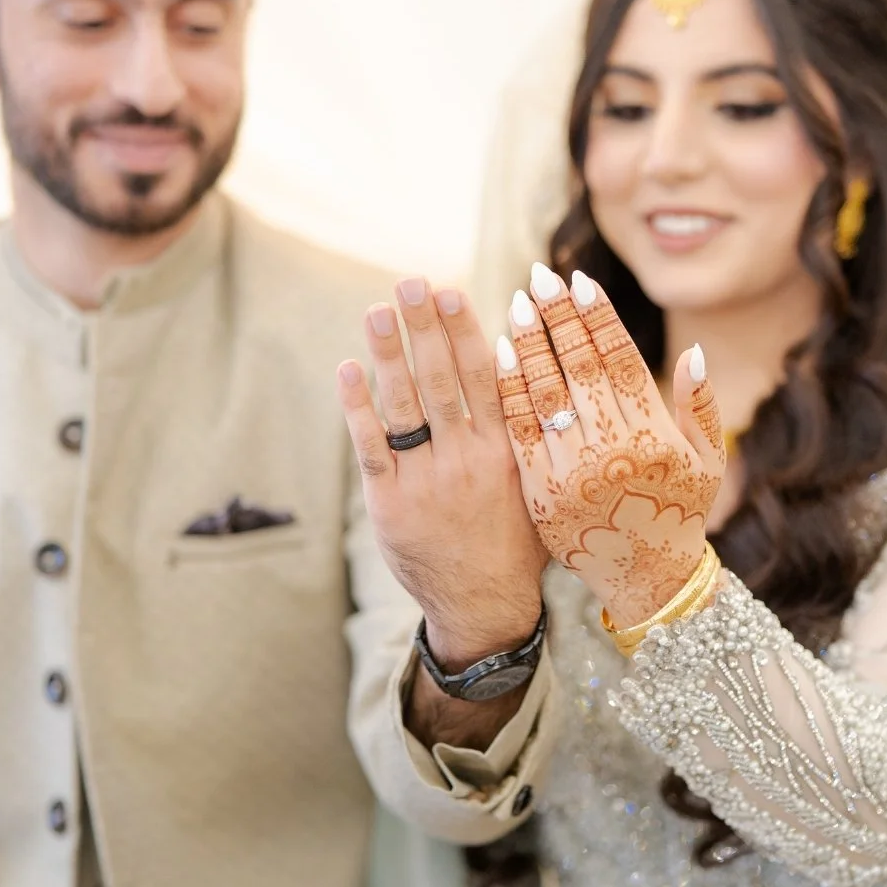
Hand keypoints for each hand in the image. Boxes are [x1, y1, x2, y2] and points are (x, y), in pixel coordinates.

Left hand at [338, 278, 545, 666]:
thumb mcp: (538, 482)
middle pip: (442, 381)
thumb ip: (526, 429)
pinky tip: (349, 370)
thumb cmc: (516, 537)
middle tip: (409, 281)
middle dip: (424, 327)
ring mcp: (426, 481)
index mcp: (506, 451)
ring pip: (405, 406)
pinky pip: (371, 446)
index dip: (465, 331)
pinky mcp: (390, 503)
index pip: (485, 378)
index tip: (450, 290)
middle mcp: (467, 460)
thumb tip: (519, 363)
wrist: (485, 605)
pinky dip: (358, 407)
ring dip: (388, 354)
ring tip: (377, 311)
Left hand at [496, 266, 724, 628]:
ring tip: (516, 306)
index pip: (620, 360)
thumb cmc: (679, 512)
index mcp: (654, 436)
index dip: (598, 318)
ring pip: (545, 394)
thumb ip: (701, 405)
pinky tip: (498, 356)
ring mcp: (573, 473)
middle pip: (578, 368)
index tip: (579, 282)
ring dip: (528, 345)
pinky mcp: (540, 493)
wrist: (645, 582)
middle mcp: (612, 451)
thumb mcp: (707, 461)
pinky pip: (518, 431)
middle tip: (538, 277)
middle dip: (558, 318)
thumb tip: (694, 350)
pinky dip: (508, 390)